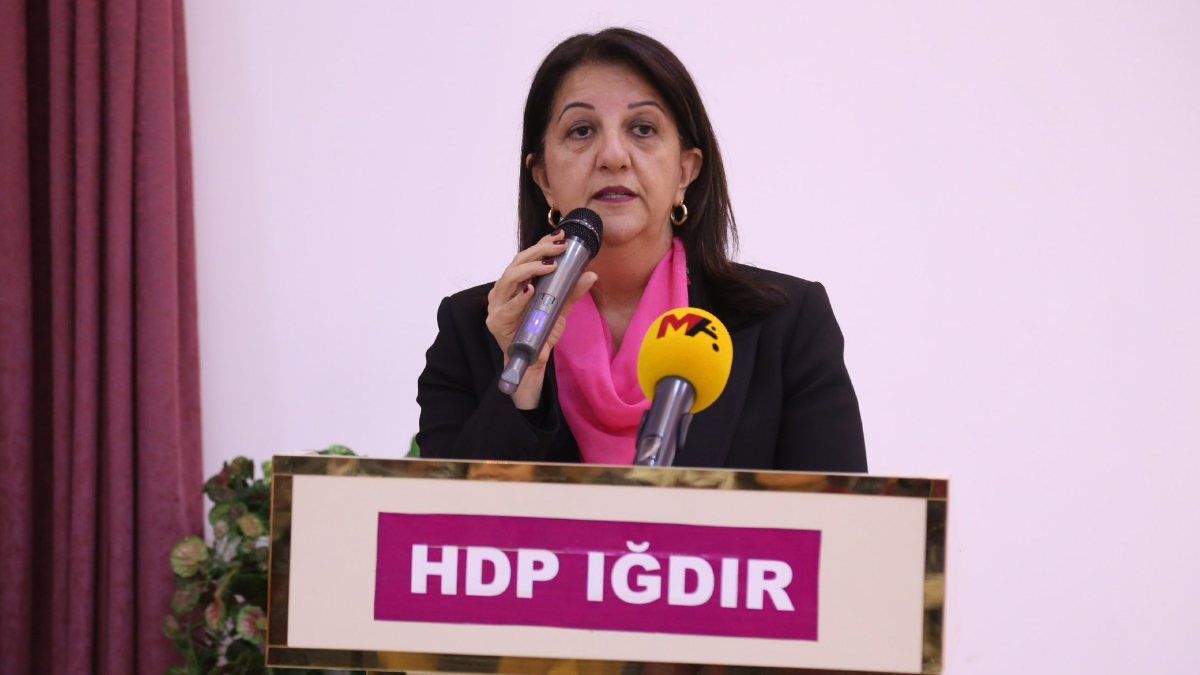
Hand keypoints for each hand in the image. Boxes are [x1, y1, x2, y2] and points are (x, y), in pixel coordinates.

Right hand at [486, 229, 597, 406]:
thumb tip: (591, 274)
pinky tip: (530, 291)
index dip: (541, 244)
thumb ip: (571, 292)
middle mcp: (503, 290)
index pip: (526, 257)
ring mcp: (497, 305)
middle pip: (517, 262)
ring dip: (530, 269)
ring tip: (550, 265)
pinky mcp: (497, 321)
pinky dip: (519, 299)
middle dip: (538, 251)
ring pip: (509, 278)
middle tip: (559, 247)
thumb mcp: (559, 309)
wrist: (533, 360)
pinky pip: (508, 307)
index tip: (560, 235)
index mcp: (515, 283)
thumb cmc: (541, 332)